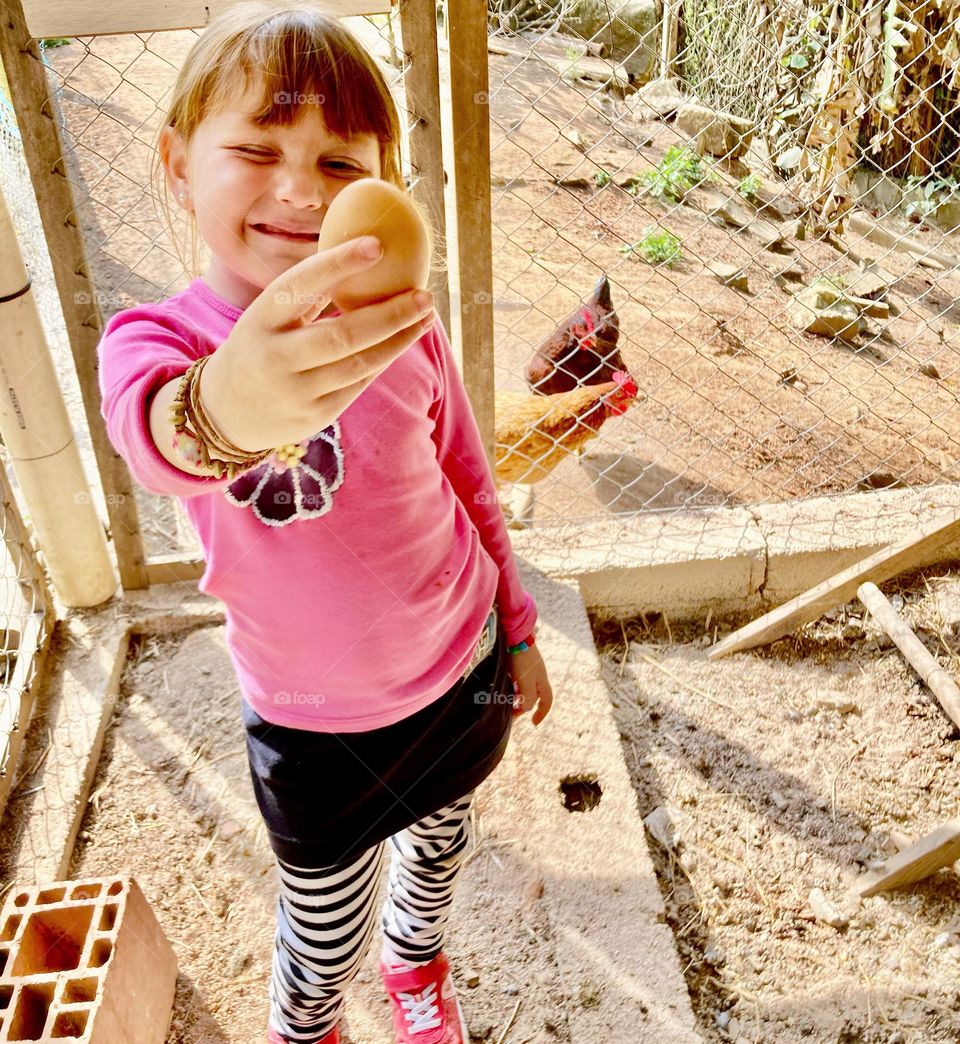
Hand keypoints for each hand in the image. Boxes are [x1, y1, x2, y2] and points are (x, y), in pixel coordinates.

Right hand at [198, 236, 435, 451]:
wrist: (224, 413)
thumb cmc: (258, 348)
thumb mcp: (266, 317)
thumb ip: (305, 295)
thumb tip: (360, 255)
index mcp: (261, 318)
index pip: (302, 284)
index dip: (339, 263)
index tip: (378, 244)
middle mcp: (277, 355)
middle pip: (344, 333)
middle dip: (392, 314)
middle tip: (425, 295)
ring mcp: (297, 390)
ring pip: (360, 362)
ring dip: (399, 339)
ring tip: (426, 316)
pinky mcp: (315, 415)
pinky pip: (359, 383)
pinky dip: (384, 359)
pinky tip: (403, 340)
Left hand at [508, 645, 552, 725]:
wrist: (515, 634)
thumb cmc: (522, 659)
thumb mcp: (526, 682)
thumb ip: (528, 697)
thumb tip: (526, 709)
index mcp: (542, 680)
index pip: (547, 700)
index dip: (542, 713)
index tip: (533, 723)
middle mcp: (536, 674)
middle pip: (533, 695)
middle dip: (523, 706)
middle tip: (511, 713)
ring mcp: (527, 667)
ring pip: (523, 687)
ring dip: (516, 696)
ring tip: (505, 701)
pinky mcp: (517, 661)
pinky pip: (515, 679)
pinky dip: (510, 686)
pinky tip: (501, 686)